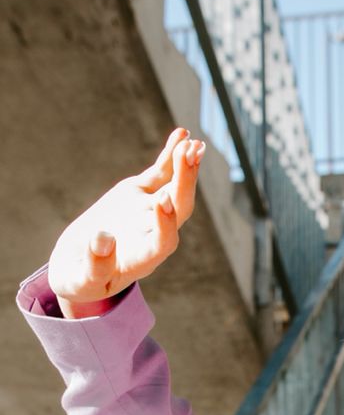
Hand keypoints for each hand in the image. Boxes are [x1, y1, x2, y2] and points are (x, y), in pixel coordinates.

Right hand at [48, 128, 205, 315]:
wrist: (78, 266)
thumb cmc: (80, 280)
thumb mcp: (81, 280)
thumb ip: (94, 265)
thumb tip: (103, 239)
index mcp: (142, 259)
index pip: (163, 242)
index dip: (166, 223)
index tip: (163, 201)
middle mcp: (153, 234)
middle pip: (178, 210)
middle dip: (185, 183)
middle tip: (189, 157)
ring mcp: (149, 212)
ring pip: (173, 188)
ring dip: (184, 167)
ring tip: (193, 144)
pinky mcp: (140, 195)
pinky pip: (160, 174)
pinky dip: (170, 155)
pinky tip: (183, 134)